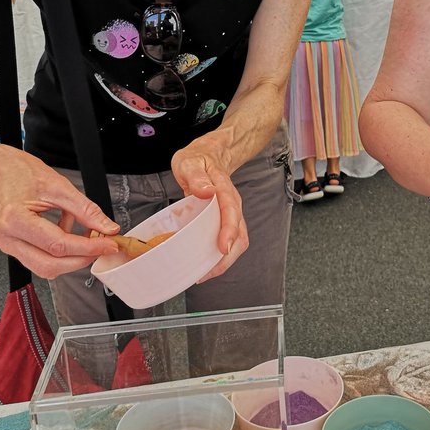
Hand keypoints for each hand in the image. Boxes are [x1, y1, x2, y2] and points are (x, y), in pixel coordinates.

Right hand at [0, 144, 120, 278]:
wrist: (0, 171)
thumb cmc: (23, 173)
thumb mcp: (61, 187)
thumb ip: (87, 211)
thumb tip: (107, 228)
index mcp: (14, 219)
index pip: (57, 245)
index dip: (88, 248)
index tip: (109, 245)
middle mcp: (5, 237)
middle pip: (49, 265)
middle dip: (80, 259)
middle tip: (101, 247)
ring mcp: (4, 245)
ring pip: (43, 266)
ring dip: (70, 257)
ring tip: (83, 236)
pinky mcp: (9, 247)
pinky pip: (38, 259)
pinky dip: (58, 252)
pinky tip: (66, 232)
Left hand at [171, 135, 247, 282]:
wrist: (209, 154)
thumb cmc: (198, 159)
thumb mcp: (190, 162)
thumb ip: (195, 175)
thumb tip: (205, 191)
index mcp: (224, 189)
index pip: (232, 211)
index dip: (229, 231)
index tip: (223, 247)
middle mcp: (232, 204)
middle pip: (240, 234)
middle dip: (228, 257)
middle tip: (207, 273)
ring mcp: (231, 214)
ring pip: (238, 242)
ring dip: (224, 261)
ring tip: (204, 274)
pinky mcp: (225, 221)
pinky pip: (229, 241)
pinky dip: (220, 257)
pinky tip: (205, 265)